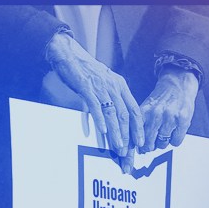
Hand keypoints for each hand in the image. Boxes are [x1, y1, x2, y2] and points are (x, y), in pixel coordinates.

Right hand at [46, 33, 143, 158]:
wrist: (68, 54)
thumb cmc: (86, 70)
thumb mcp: (105, 82)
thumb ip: (112, 97)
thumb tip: (117, 116)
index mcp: (120, 86)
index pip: (134, 110)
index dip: (139, 128)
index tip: (140, 144)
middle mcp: (113, 86)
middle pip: (125, 115)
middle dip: (128, 136)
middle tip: (128, 153)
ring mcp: (100, 87)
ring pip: (113, 113)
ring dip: (116, 132)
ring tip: (118, 148)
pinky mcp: (86, 87)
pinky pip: (95, 106)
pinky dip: (100, 119)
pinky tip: (102, 131)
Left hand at [140, 65, 198, 151]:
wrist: (178, 84)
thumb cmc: (162, 98)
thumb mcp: (147, 107)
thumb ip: (141, 124)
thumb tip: (139, 147)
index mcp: (145, 111)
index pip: (136, 134)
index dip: (136, 144)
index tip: (138, 148)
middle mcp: (156, 114)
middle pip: (148, 142)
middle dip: (149, 146)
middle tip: (151, 144)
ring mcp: (170, 117)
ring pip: (162, 144)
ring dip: (162, 143)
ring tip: (164, 134)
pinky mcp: (183, 120)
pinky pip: (176, 141)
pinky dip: (174, 140)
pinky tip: (174, 132)